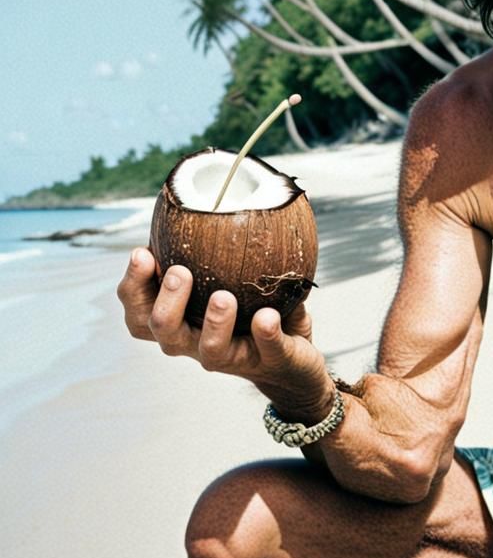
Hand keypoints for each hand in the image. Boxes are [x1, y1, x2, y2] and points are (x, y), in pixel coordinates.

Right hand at [117, 248, 330, 409]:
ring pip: (209, 350)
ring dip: (214, 322)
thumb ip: (223, 250)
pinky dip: (265, 333)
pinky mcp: (272, 361)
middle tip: (179, 271)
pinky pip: (266, 349)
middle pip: (161, 331)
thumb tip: (228, 191)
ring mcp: (235, 356)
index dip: (133, 287)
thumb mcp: (236, 281)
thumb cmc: (256, 313)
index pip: (140, 311)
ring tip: (223, 296)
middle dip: (164, 301)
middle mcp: (198, 342)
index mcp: (184, 321)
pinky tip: (267, 316)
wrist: (295, 366)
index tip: (141, 252)